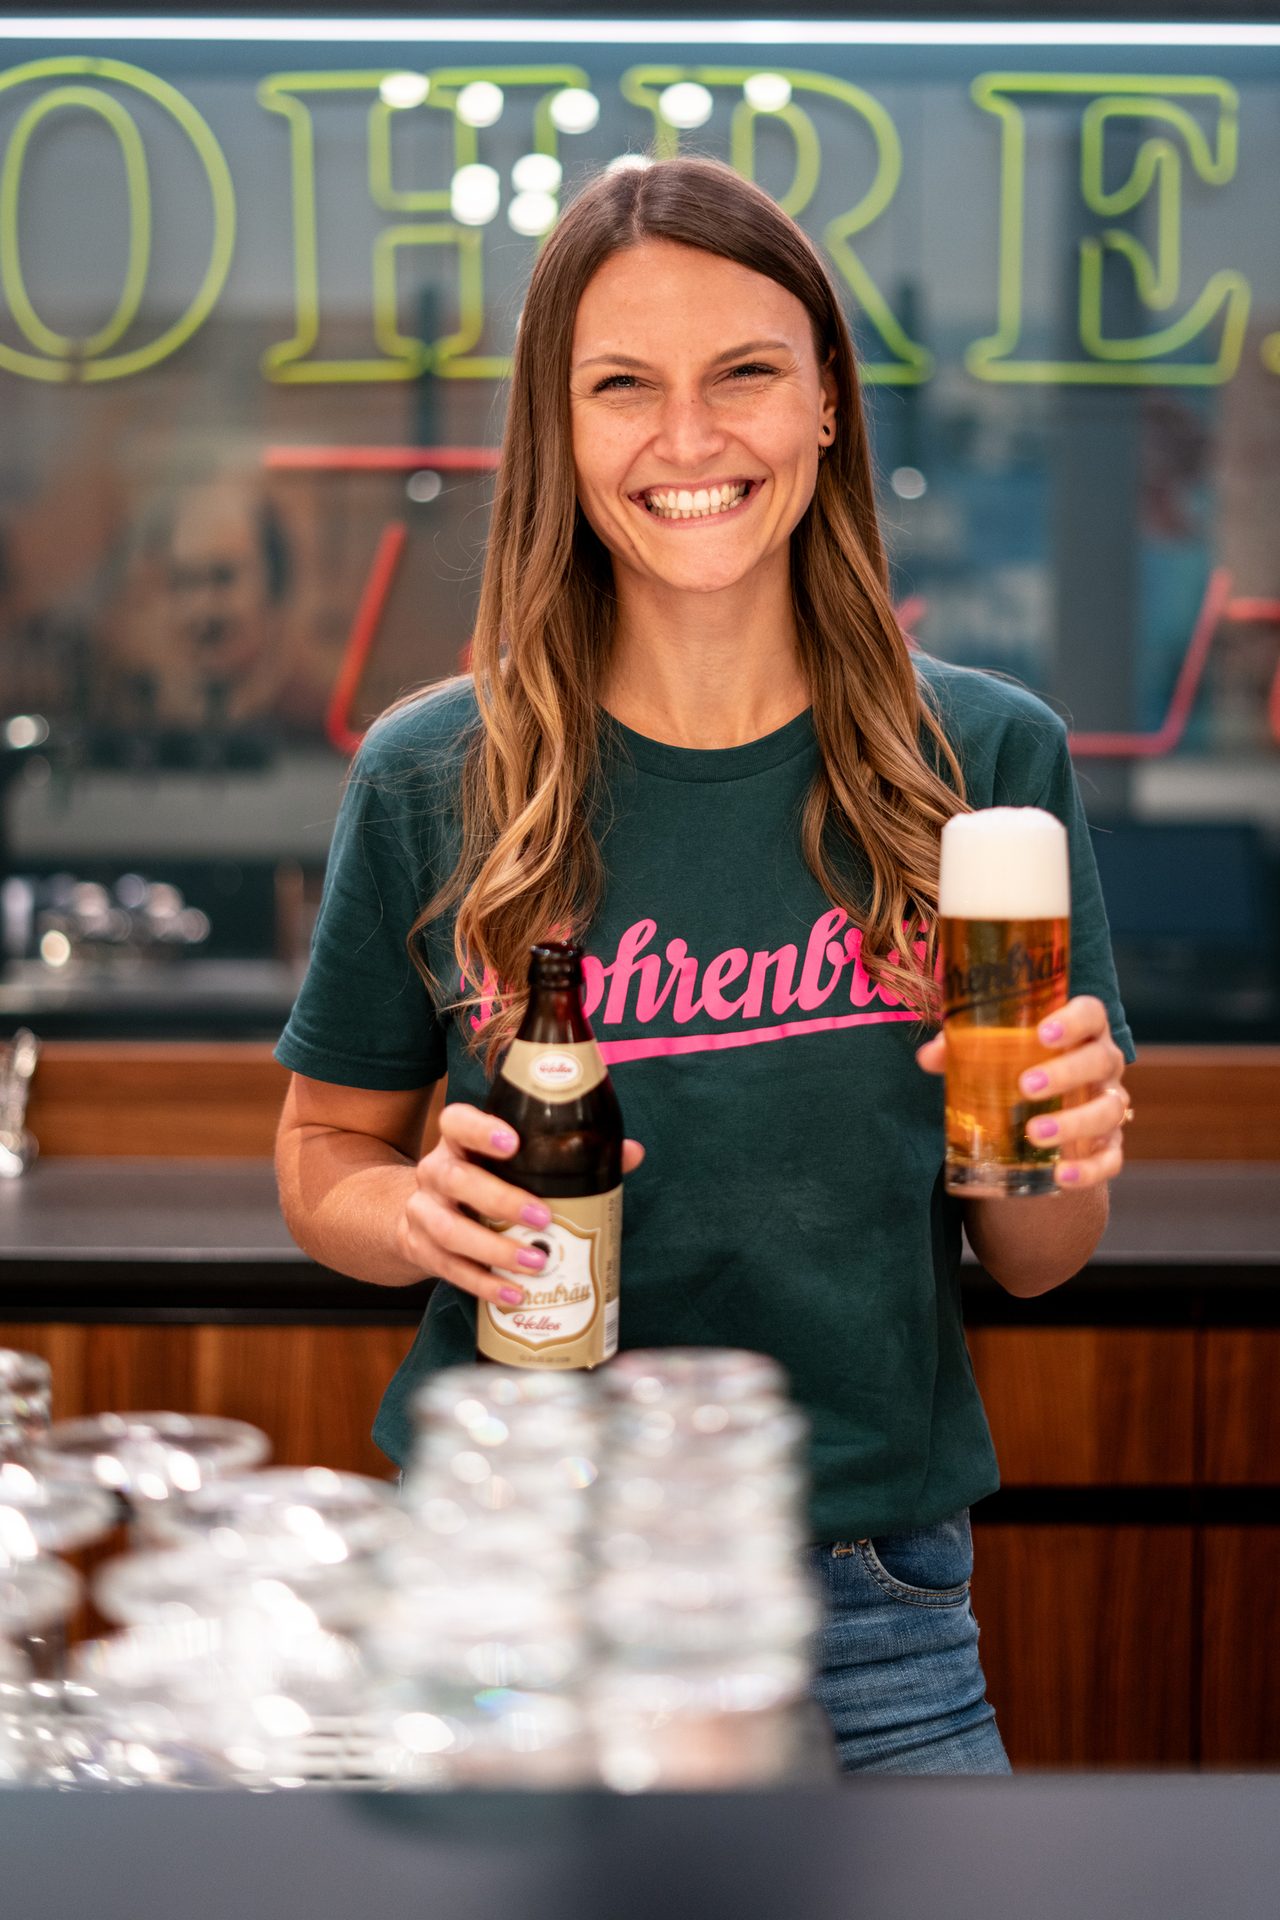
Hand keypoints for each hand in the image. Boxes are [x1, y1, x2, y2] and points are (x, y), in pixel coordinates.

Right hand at [395, 1102, 644, 1305]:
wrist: (416, 1216)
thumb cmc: (482, 1180)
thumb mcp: (509, 1162)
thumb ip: (567, 1155)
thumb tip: (631, 1153)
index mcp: (457, 1141)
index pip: (457, 1122)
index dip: (481, 1130)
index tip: (513, 1142)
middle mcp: (435, 1172)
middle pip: (457, 1180)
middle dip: (501, 1200)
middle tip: (543, 1217)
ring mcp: (423, 1212)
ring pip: (450, 1230)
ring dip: (494, 1249)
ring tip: (536, 1262)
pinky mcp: (421, 1250)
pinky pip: (450, 1269)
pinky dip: (484, 1284)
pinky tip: (514, 1294)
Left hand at [916, 994, 1129, 1190]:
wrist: (1043, 1113)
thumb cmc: (1018, 1067)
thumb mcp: (993, 1054)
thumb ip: (960, 1048)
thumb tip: (928, 1057)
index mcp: (1080, 1032)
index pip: (1091, 1013)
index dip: (1074, 1019)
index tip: (1044, 1032)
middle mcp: (1103, 1065)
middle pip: (1101, 1061)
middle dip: (1067, 1073)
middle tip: (1026, 1086)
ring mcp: (1109, 1104)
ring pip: (1107, 1111)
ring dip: (1074, 1122)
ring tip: (1034, 1132)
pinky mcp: (1109, 1145)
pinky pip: (1110, 1158)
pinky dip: (1089, 1170)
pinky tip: (1061, 1175)